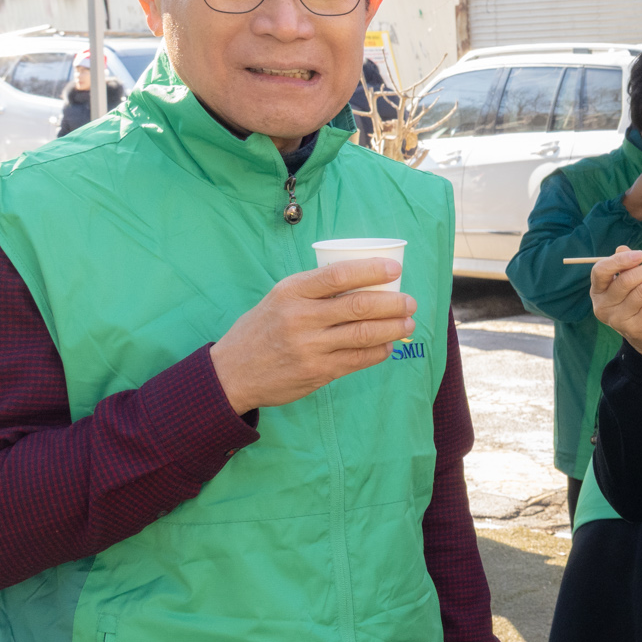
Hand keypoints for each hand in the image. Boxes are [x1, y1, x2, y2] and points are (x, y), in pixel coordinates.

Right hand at [208, 258, 416, 412]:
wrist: (231, 373)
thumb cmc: (261, 329)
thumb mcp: (278, 298)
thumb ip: (313, 290)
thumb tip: (361, 281)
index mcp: (291, 292)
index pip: (338, 274)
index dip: (372, 270)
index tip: (395, 268)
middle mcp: (301, 318)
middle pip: (359, 306)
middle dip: (393, 302)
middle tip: (410, 301)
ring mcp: (310, 347)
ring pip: (364, 334)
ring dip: (393, 328)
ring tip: (408, 323)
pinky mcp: (317, 372)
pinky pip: (358, 359)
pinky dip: (379, 351)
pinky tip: (388, 345)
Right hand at [590, 245, 641, 360]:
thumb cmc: (637, 303)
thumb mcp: (630, 283)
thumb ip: (626, 267)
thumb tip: (623, 248)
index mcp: (598, 291)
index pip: (600, 271)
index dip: (620, 260)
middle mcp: (604, 307)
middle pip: (627, 281)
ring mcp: (620, 320)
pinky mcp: (638, 328)